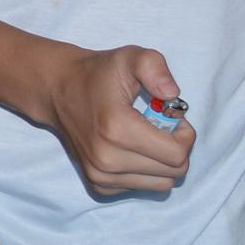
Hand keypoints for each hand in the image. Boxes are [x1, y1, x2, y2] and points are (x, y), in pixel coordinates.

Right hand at [42, 47, 193, 196]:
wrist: (59, 90)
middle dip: (176, 149)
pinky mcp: (98, 185)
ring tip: (147, 138)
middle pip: (172, 173)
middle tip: (161, 127)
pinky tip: (132, 149)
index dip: (185, 136)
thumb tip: (172, 94)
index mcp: (117, 129)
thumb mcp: (130, 56)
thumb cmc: (99, 74)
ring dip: (162, 163)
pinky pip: (142, 188)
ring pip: (160, 185)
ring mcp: (100, 175)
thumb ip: (155, 67)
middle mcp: (106, 159)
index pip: (176, 155)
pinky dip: (146, 172)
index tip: (173, 120)